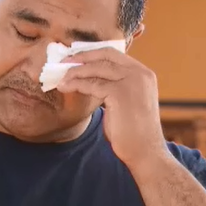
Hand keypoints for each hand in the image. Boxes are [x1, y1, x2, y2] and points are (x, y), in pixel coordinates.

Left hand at [57, 48, 168, 167]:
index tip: (75, 57)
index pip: (114, 53)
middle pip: (105, 55)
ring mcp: (132, 82)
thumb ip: (115, 86)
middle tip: (63, 62)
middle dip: (81, 56)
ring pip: (96, 68)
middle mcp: (140, 73)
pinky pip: (92, 84)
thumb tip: (90, 78)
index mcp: (143, 73)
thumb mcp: (127, 101)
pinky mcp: (120, 93)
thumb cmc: (133, 131)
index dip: (92, 53)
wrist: (145, 153)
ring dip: (75, 71)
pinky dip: (76, 84)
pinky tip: (65, 87)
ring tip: (60, 77)